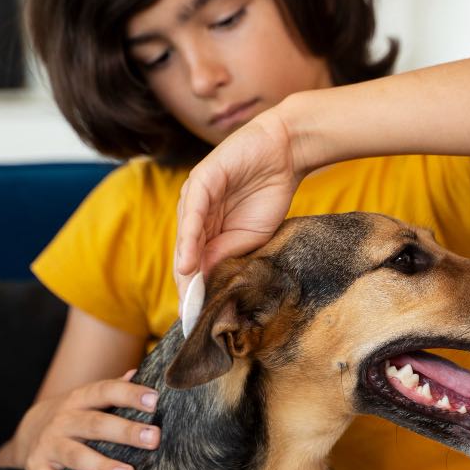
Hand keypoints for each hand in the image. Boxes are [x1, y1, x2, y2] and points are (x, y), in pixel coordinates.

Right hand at [0, 369, 160, 469]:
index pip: (106, 392)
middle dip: (125, 432)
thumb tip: (139, 372)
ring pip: (76, 455)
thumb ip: (115, 387)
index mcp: (80, 399)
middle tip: (153, 439)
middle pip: (95, 424)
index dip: (130, 394)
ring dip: (101, 466)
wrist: (27, 430)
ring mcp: (49, 444)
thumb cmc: (74, 414)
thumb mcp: (89, 397)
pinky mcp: (37, 469)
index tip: (155, 400)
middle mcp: (64, 420)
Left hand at [174, 107, 306, 305]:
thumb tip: (206, 282)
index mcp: (206, 228)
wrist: (285, 153)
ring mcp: (195, 197)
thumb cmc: (270, 192)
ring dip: (184, 269)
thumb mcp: (250, 236)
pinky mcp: (201, 181)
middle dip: (186, 285)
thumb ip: (227, 255)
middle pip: (184, 254)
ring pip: (184, 238)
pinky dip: (189, 240)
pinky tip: (188, 263)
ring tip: (186, 296)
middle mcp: (195, 214)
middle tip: (188, 314)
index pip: (194, 262)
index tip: (195, 317)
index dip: (193, 289)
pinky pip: (192, 214)